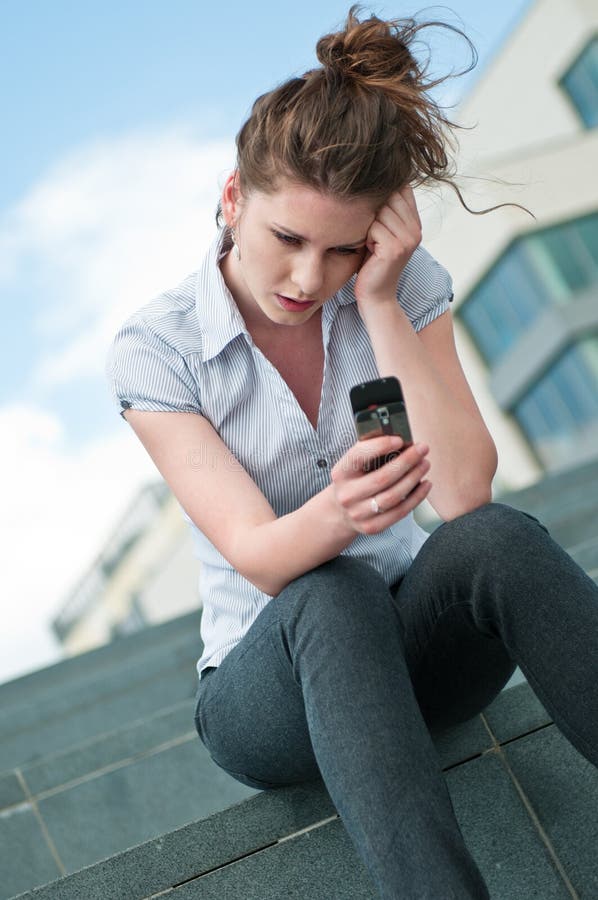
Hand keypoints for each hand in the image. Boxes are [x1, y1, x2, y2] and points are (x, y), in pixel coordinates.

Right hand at [330, 435, 431, 534]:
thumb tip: (400, 440)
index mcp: (341, 473)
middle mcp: (347, 495)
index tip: (399, 439)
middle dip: (406, 462)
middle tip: (422, 449)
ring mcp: (359, 513)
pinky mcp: (372, 526)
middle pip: (382, 478)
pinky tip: (425, 484)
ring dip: (413, 478)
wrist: (341, 512)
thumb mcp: (354, 465)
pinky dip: (416, 497)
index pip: (358, 456)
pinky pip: (400, 512)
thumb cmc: (354, 481)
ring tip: (424, 464)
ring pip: (393, 496)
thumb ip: (371, 452)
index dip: (380, 446)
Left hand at [354, 185, 421, 309]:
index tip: (374, 214)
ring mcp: (408, 239)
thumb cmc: (371, 261)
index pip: (401, 189)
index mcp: (414, 222)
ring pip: (380, 212)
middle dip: (372, 212)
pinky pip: (374, 228)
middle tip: (371, 234)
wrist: (374, 294)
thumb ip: (385, 208)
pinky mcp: (396, 249)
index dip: (382, 195)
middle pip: (389, 198)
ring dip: (367, 226)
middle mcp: (416, 229)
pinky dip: (365, 238)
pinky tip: (369, 251)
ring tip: (370, 243)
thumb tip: (375, 176)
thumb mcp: (380, 231)